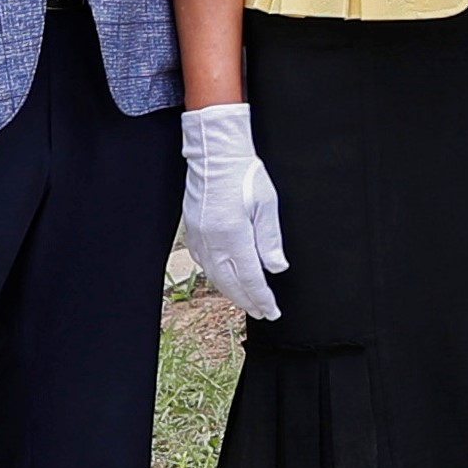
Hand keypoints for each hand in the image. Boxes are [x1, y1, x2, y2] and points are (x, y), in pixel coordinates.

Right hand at [177, 103, 286, 320]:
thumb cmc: (244, 174)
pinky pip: (204, 263)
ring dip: (231, 292)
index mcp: (233, 235)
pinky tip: (226, 279)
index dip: (262, 298)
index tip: (272, 311)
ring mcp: (199, 238)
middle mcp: (212, 241)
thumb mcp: (266, 204)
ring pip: (215, 276)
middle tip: (263, 312)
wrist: (215, 154)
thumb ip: (270, 239)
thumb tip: (276, 267)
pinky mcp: (192, 232)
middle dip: (247, 301)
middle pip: (230, 283)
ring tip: (247, 301)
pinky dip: (217, 276)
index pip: (250, 278)